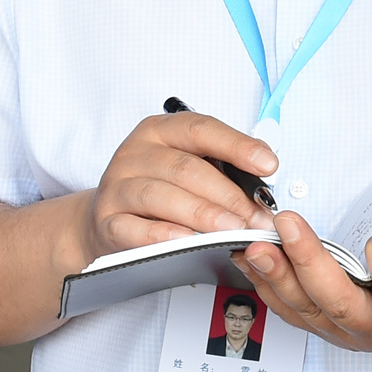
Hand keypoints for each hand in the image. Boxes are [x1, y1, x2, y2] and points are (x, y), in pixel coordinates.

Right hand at [84, 108, 277, 260]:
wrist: (103, 219)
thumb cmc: (155, 190)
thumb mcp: (183, 167)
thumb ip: (219, 169)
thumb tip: (262, 185)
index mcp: (159, 131)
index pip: (201, 130)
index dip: (237, 146)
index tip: (268, 165)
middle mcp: (135, 154)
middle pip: (186, 168)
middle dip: (228, 195)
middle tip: (256, 218)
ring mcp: (117, 187)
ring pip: (162, 196)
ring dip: (203, 214)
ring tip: (232, 230)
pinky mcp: (106, 221)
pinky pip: (135, 228)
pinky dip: (164, 235)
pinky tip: (188, 241)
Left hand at [241, 212, 371, 351]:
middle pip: (339, 304)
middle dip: (310, 264)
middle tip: (287, 225)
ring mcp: (346, 331)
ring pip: (306, 309)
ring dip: (277, 275)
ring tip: (254, 243)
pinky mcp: (324, 325)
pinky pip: (289, 310)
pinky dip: (266, 283)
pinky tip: (249, 258)